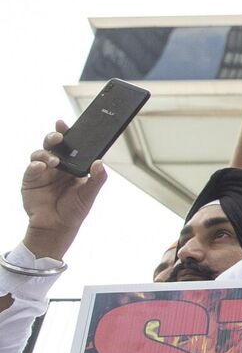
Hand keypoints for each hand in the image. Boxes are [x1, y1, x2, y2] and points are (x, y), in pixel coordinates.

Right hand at [21, 122, 107, 260]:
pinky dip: (35, 166)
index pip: (69, 146)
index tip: (65, 124)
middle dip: (54, 137)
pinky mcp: (30, 181)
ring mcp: (43, 173)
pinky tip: (41, 167)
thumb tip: (100, 162)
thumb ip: (96, 179)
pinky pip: (31, 169)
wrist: (57, 228)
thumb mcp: (89, 194)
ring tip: (54, 161)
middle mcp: (57, 166)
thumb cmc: (75, 210)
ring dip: (46, 154)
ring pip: (40, 154)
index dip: (66, 133)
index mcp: (72, 165)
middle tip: (59, 137)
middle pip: (52, 145)